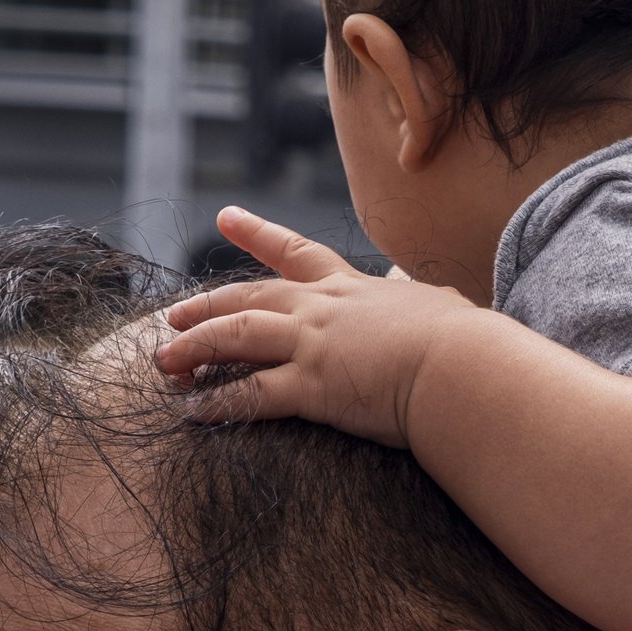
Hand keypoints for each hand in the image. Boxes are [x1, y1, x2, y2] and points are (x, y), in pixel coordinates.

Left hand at [157, 206, 478, 447]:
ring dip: (195, 350)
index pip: (297, 253)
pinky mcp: (312, 387)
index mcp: (355, 288)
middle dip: (207, 306)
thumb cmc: (467, 342)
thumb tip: (451, 305)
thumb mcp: (445, 308)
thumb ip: (429, 305)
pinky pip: (251, 394)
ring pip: (236, 337)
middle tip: (174, 314)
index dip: (258, 234)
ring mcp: (314, 345)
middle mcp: (324, 309)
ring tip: (164, 362)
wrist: (465, 365)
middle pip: (250, 298)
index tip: (225, 217)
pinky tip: (194, 412)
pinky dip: (219, 403)